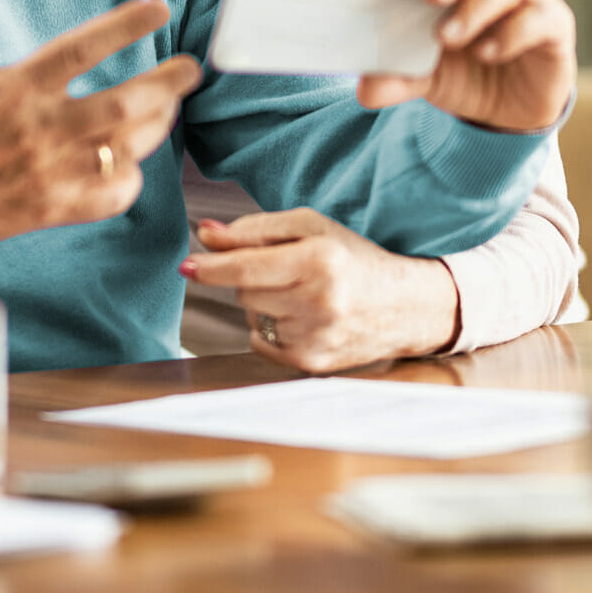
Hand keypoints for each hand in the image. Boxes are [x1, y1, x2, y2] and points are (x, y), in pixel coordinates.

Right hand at [0, 0, 204, 246]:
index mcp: (14, 88)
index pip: (82, 49)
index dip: (124, 25)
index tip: (159, 9)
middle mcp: (38, 129)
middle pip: (122, 102)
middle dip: (167, 84)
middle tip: (192, 68)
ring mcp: (48, 172)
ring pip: (123, 147)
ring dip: (156, 126)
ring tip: (170, 106)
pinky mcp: (50, 208)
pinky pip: (108, 196)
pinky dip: (129, 179)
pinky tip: (132, 162)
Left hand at [182, 209, 461, 373]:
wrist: (405, 306)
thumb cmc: (352, 258)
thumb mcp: (311, 229)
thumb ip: (255, 230)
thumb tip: (206, 235)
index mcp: (320, 260)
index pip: (247, 267)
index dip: (213, 267)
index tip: (187, 266)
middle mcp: (319, 302)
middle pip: (245, 290)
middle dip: (252, 276)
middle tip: (289, 269)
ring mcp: (316, 337)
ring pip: (251, 316)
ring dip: (265, 302)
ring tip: (305, 295)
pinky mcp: (312, 363)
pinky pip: (261, 342)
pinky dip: (271, 327)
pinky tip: (304, 318)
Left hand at [355, 0, 576, 131]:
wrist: (510, 110)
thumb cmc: (463, 72)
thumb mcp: (425, 77)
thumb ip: (398, 77)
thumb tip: (365, 90)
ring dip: (475, 7)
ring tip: (448, 37)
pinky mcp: (555, 25)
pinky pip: (538, 18)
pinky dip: (511, 33)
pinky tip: (487, 53)